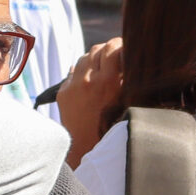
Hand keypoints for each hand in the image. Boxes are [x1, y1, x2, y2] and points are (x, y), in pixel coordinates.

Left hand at [55, 36, 126, 166]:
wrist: (88, 151)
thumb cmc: (114, 129)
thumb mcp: (128, 103)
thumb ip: (129, 81)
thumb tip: (132, 60)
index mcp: (107, 82)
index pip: (113, 47)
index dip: (120, 43)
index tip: (126, 46)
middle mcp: (88, 80)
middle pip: (97, 49)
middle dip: (107, 50)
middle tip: (115, 56)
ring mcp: (73, 85)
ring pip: (84, 58)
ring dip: (94, 59)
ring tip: (103, 68)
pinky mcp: (63, 92)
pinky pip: (73, 72)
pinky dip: (82, 73)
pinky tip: (90, 81)